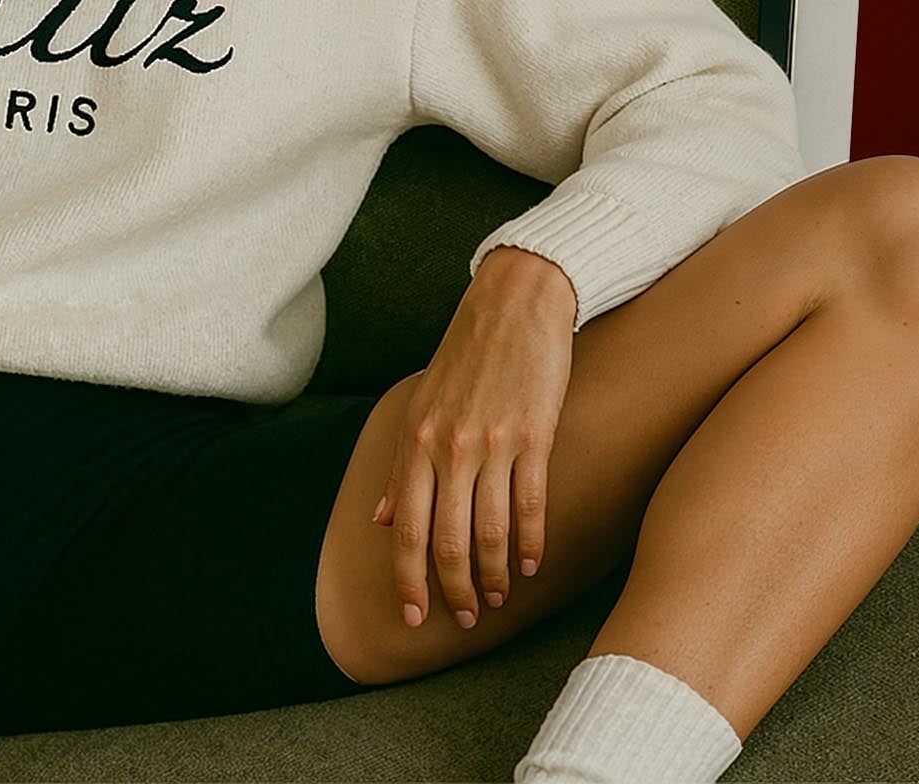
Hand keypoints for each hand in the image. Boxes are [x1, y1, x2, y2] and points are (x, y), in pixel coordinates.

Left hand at [373, 247, 575, 631]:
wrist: (516, 301)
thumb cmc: (466, 351)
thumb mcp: (420, 404)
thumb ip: (401, 465)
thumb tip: (383, 520)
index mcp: (417, 442)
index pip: (407, 531)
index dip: (409, 581)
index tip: (414, 617)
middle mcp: (451, 448)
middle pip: (447, 541)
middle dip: (455, 590)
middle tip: (466, 617)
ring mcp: (494, 443)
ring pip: (491, 532)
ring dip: (495, 575)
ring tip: (499, 596)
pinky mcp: (535, 435)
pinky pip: (530, 504)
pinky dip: (531, 543)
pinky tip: (533, 565)